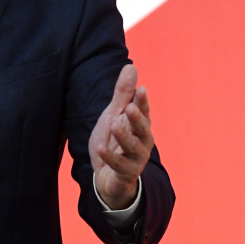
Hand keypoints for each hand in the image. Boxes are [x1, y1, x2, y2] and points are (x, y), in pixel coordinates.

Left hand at [89, 65, 153, 209]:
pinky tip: (100, 148)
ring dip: (123, 136)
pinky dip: (109, 156)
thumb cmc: (114, 141)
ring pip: (132, 147)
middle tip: (129, 108)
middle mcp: (142, 141)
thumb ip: (123, 94)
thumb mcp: (115, 115)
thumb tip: (131, 66)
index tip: (141, 89)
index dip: (142, 102)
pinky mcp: (126, 173)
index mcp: (140, 125)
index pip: (143, 111)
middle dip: (137, 118)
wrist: (109, 177)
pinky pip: (118, 165)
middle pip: (142, 129)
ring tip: (113, 125)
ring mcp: (136, 158)